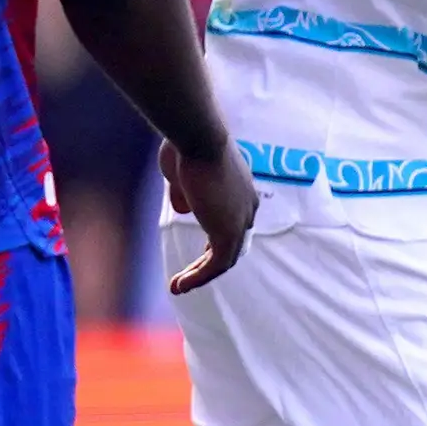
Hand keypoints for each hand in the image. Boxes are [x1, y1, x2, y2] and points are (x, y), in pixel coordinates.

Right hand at [157, 137, 260, 293]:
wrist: (199, 139)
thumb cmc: (188, 146)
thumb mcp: (183, 174)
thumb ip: (185, 193)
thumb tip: (183, 209)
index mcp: (241, 193)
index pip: (232, 225)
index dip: (214, 243)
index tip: (196, 255)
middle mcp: (247, 208)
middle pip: (233, 246)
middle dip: (208, 265)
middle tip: (186, 278)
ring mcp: (241, 220)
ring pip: (226, 258)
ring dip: (201, 275)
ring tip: (179, 286)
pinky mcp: (228, 231)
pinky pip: (217, 264)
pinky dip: (199, 277)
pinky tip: (181, 285)